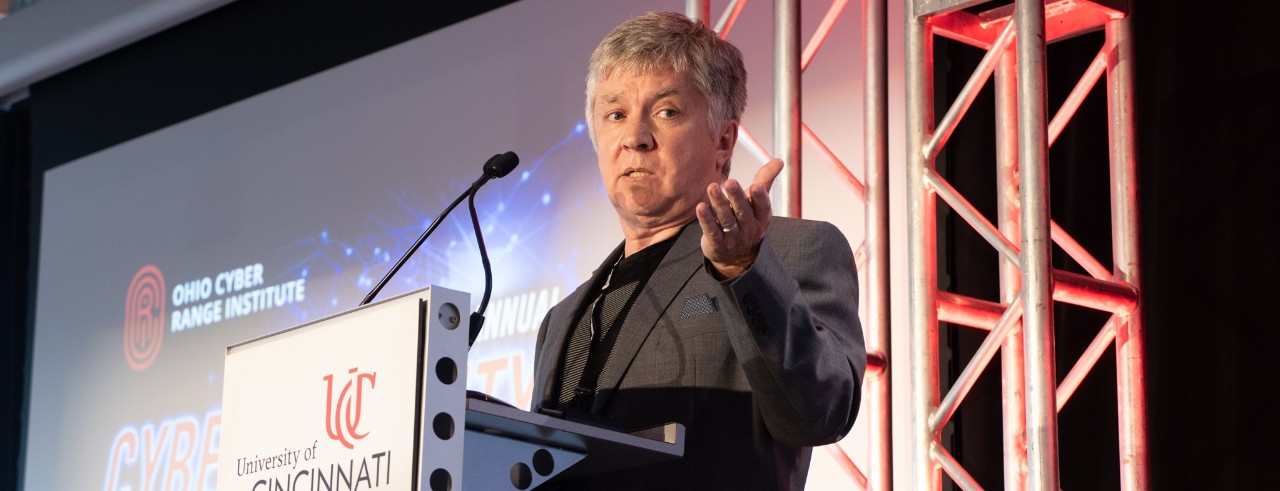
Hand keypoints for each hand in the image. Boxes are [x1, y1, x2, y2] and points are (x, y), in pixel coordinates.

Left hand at [696, 158, 784, 278]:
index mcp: (761, 217)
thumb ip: (765, 181)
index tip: (755, 186)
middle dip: (736, 196)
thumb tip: (779, 160)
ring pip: (726, 219)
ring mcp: (733, 237)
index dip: (760, 198)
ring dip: (719, 203)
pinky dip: (706, 220)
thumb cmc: (747, 221)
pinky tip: (700, 207)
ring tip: (711, 187)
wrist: (737, 258)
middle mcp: (749, 228)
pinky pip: (712, 231)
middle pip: (743, 211)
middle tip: (729, 182)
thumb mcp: (758, 204)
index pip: (763, 207)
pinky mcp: (717, 243)